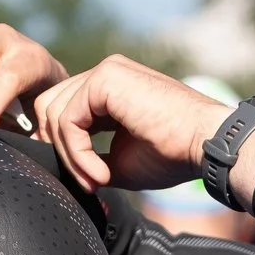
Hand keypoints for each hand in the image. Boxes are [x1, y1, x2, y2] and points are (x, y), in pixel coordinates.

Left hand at [33, 57, 237, 193]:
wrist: (205, 144)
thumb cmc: (173, 154)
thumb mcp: (120, 161)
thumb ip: (89, 158)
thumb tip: (64, 172)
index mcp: (109, 90)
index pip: (63, 111)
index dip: (62, 148)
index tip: (85, 180)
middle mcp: (105, 74)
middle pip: (49, 107)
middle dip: (57, 149)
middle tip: (84, 182)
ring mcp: (105, 72)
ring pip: (54, 113)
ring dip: (69, 157)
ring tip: (96, 181)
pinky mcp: (106, 79)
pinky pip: (68, 119)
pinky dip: (77, 152)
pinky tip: (101, 173)